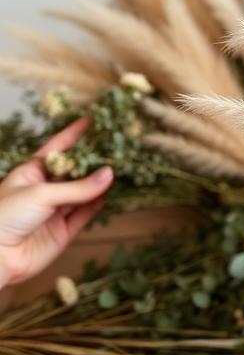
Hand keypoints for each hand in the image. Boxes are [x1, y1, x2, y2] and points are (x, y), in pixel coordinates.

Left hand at [0, 118, 112, 287]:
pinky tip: (111, 195)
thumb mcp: (41, 193)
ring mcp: (54, 211)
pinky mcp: (63, 232)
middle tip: (115, 148)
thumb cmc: (5, 216)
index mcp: (30, 173)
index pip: (56, 149)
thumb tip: (110, 175)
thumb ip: (78, 187)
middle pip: (74, 172)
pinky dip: (98, 206)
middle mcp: (44, 190)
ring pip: (83, 194)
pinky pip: (85, 215)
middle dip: (93, 161)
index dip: (73, 135)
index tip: (92, 122)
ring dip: (100, 184)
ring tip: (121, 170)